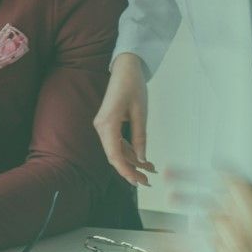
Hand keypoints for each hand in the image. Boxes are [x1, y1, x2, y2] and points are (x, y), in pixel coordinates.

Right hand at [93, 53, 155, 185]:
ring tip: (150, 171)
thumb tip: (142, 159)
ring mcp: (103, 126)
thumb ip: (140, 137)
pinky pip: (117, 143)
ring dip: (132, 162)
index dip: (125, 171)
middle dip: (130, 170)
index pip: (114, 154)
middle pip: (114, 156)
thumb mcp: (141, 113)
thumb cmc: (133, 86)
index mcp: (108, 123)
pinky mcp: (108, 125)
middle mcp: (101, 127)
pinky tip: (142, 159)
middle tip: (147, 181)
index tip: (137, 182)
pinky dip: (129, 152)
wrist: (125, 69)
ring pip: (116, 151)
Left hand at [210, 176, 251, 251]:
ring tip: (238, 216)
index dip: (232, 177)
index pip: (232, 185)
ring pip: (215, 223)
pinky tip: (237, 236)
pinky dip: (223, 236)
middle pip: (219, 203)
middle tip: (239, 196)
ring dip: (224, 215)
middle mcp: (240, 236)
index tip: (233, 174)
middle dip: (229, 196)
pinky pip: (217, 245)